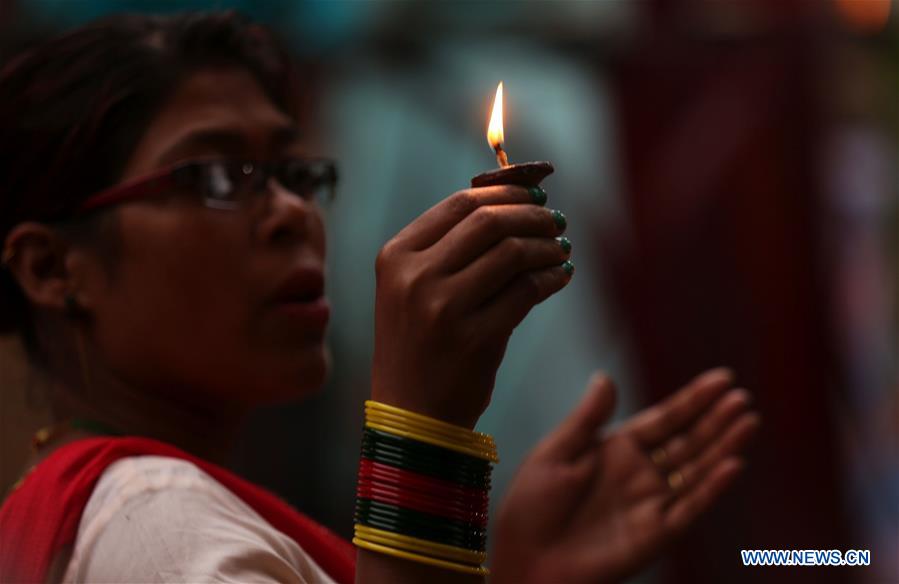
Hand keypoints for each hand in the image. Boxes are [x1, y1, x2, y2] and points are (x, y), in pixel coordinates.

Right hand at [371, 186, 569, 426]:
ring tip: (562, 249)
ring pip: (512, 253)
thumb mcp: (412, 290)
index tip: (534, 192)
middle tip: (556, 220)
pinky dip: (552, 277)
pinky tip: (561, 276)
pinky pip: (527, 292)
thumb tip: (512, 201)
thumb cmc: (419, 346)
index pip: (459, 204)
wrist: (411, 416)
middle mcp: (415, 277)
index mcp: (396, 256)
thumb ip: (449, 248)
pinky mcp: (475, 339)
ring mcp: (443, 308)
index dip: (505, 191)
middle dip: (532, 214)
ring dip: (547, 246)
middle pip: (490, 222)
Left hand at [492, 368, 759, 583]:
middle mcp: (640, 473)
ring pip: (697, 469)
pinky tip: (734, 464)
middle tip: (743, 396)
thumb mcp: (554, 453)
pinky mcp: (656, 534)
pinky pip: (690, 507)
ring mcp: (651, 503)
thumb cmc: (532, 505)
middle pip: (688, 441)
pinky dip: (712, 487)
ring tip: (749, 420)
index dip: (693, 399)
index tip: (723, 378)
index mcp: (616, 449)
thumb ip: (587, 418)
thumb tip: (606, 376)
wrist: (527, 558)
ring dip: (723, 446)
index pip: (664, 418)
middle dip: (716, 419)